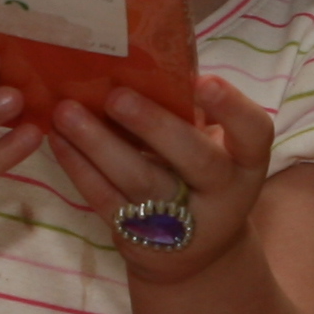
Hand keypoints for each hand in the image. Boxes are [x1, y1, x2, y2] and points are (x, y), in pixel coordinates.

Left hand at [44, 74, 273, 282]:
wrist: (195, 253)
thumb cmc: (200, 175)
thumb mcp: (214, 147)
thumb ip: (192, 113)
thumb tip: (140, 60)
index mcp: (246, 161)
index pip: (254, 132)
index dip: (232, 107)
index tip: (203, 80)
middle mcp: (222, 193)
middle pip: (195, 160)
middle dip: (155, 126)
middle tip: (116, 95)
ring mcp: (180, 222)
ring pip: (140, 181)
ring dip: (100, 144)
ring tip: (67, 112)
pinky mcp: (138, 237)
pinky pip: (106, 200)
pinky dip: (79, 168)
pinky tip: (58, 140)